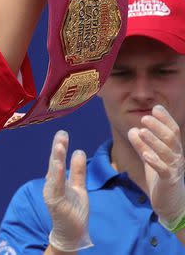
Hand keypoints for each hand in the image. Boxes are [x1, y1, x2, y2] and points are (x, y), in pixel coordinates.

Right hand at [43, 130, 92, 251]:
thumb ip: (78, 171)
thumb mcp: (79, 187)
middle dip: (57, 148)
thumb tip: (79, 151)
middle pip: (54, 163)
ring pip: (54, 173)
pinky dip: (57, 175)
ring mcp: (52, 193)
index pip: (58, 160)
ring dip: (56, 159)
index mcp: (56, 180)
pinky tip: (59, 165)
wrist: (71, 233)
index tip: (63, 133)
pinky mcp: (55, 202)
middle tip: (61, 133)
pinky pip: (57, 187)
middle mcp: (51, 184)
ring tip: (60, 146)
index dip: (60, 147)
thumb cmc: (74, 210)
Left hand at [128, 105, 184, 227]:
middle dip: (158, 127)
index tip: (156, 108)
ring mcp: (174, 169)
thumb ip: (142, 145)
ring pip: (166, 152)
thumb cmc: (161, 177)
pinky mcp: (168, 181)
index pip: (172, 130)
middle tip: (144, 118)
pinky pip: (163, 169)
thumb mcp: (150, 158)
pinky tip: (145, 154)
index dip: (165, 119)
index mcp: (174, 150)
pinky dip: (154, 161)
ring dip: (153, 141)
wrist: (171, 202)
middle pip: (171, 138)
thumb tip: (132, 130)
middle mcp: (177, 157)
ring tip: (141, 131)